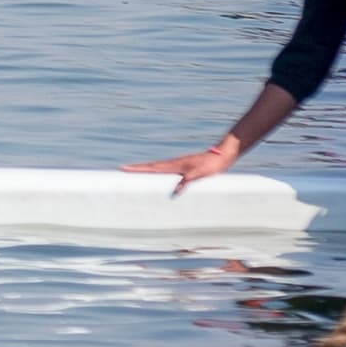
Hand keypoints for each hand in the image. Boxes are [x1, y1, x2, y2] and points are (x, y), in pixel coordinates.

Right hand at [128, 140, 246, 188]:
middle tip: (123, 168)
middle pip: (151, 166)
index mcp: (175, 165)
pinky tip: (158, 174)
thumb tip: (175, 191)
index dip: (138, 169)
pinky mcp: (184, 166)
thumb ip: (188, 181)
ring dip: (145, 168)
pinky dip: (156, 170)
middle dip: (136, 168)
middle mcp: (174, 163)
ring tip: (135, 171)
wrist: (222, 155)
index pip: (152, 168)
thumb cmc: (212, 164)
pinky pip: (165, 169)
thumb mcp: (200, 174)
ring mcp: (178, 164)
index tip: (124, 168)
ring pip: (157, 166)